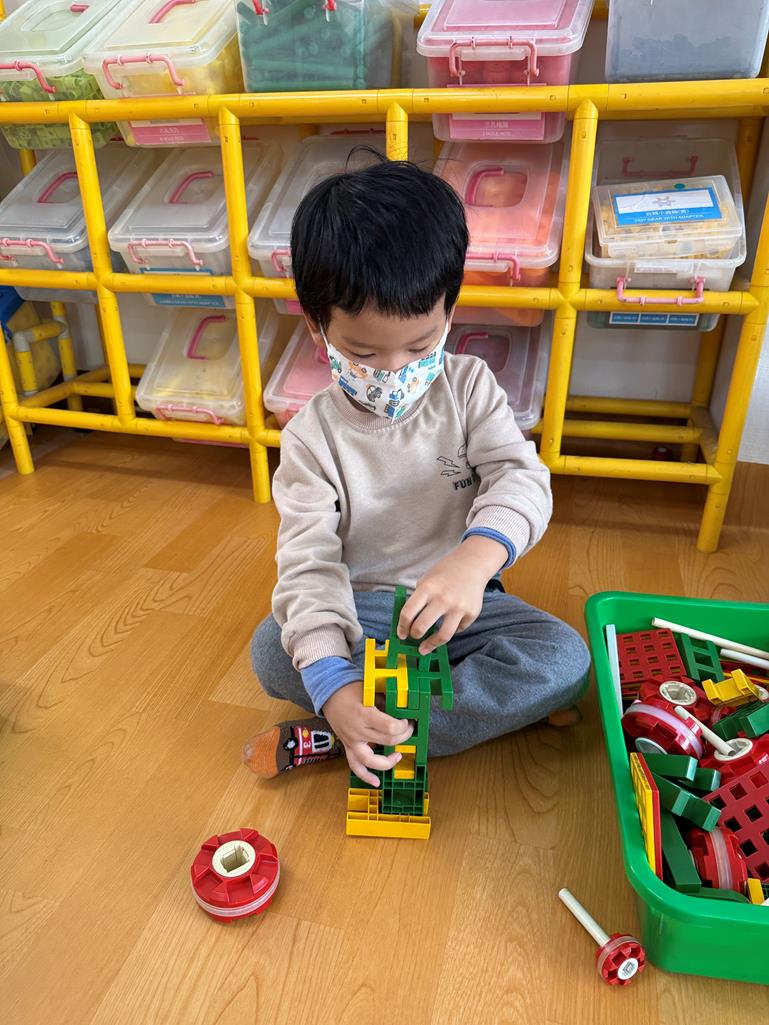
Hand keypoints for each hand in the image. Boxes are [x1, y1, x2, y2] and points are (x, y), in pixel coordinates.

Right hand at [323, 681, 413, 786]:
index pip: (390, 728)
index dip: (403, 726)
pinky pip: (355, 766)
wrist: (328, 694)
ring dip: (388, 762)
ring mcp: (351, 741)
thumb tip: (403, 711)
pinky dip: (365, 776)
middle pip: (387, 742)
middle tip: (408, 729)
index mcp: (364, 715)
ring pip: (371, 760)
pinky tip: (376, 782)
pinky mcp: (348, 747)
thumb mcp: (370, 691)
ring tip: (398, 756)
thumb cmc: (350, 690)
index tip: (407, 720)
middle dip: (403, 736)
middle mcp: (357, 731)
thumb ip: (385, 702)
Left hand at [398, 535, 507, 654]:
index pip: (408, 613)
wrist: (473, 564)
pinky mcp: (472, 613)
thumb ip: (418, 600)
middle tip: (413, 637)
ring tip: (425, 648)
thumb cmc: (445, 573)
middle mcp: (443, 598)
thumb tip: (408, 625)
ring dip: (431, 645)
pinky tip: (449, 624)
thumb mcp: (426, 580)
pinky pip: (458, 629)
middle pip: (422, 627)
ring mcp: (459, 607)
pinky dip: (451, 630)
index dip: (402, 627)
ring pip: (443, 636)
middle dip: (414, 636)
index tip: (401, 634)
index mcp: (427, 588)